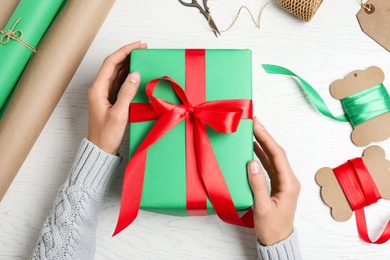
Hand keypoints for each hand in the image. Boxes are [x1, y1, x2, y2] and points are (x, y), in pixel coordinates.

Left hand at [87, 41, 146, 153]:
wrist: (101, 150)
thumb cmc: (107, 135)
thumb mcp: (119, 114)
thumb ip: (126, 93)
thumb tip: (135, 74)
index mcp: (97, 90)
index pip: (110, 64)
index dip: (124, 52)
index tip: (137, 45)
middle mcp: (99, 89)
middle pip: (113, 66)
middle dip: (127, 55)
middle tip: (142, 48)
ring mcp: (104, 94)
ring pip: (116, 73)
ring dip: (128, 64)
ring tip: (141, 56)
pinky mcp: (110, 100)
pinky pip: (118, 83)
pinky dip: (128, 75)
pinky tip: (136, 72)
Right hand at [247, 117, 299, 245]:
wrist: (277, 241)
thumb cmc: (272, 228)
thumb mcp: (263, 208)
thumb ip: (258, 185)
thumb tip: (252, 163)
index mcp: (289, 184)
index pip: (278, 155)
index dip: (267, 139)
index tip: (257, 126)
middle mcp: (289, 180)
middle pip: (277, 153)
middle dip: (265, 137)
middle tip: (254, 123)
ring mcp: (283, 182)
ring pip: (273, 158)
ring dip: (263, 144)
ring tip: (252, 132)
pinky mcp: (277, 185)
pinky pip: (269, 166)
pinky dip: (261, 156)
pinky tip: (253, 150)